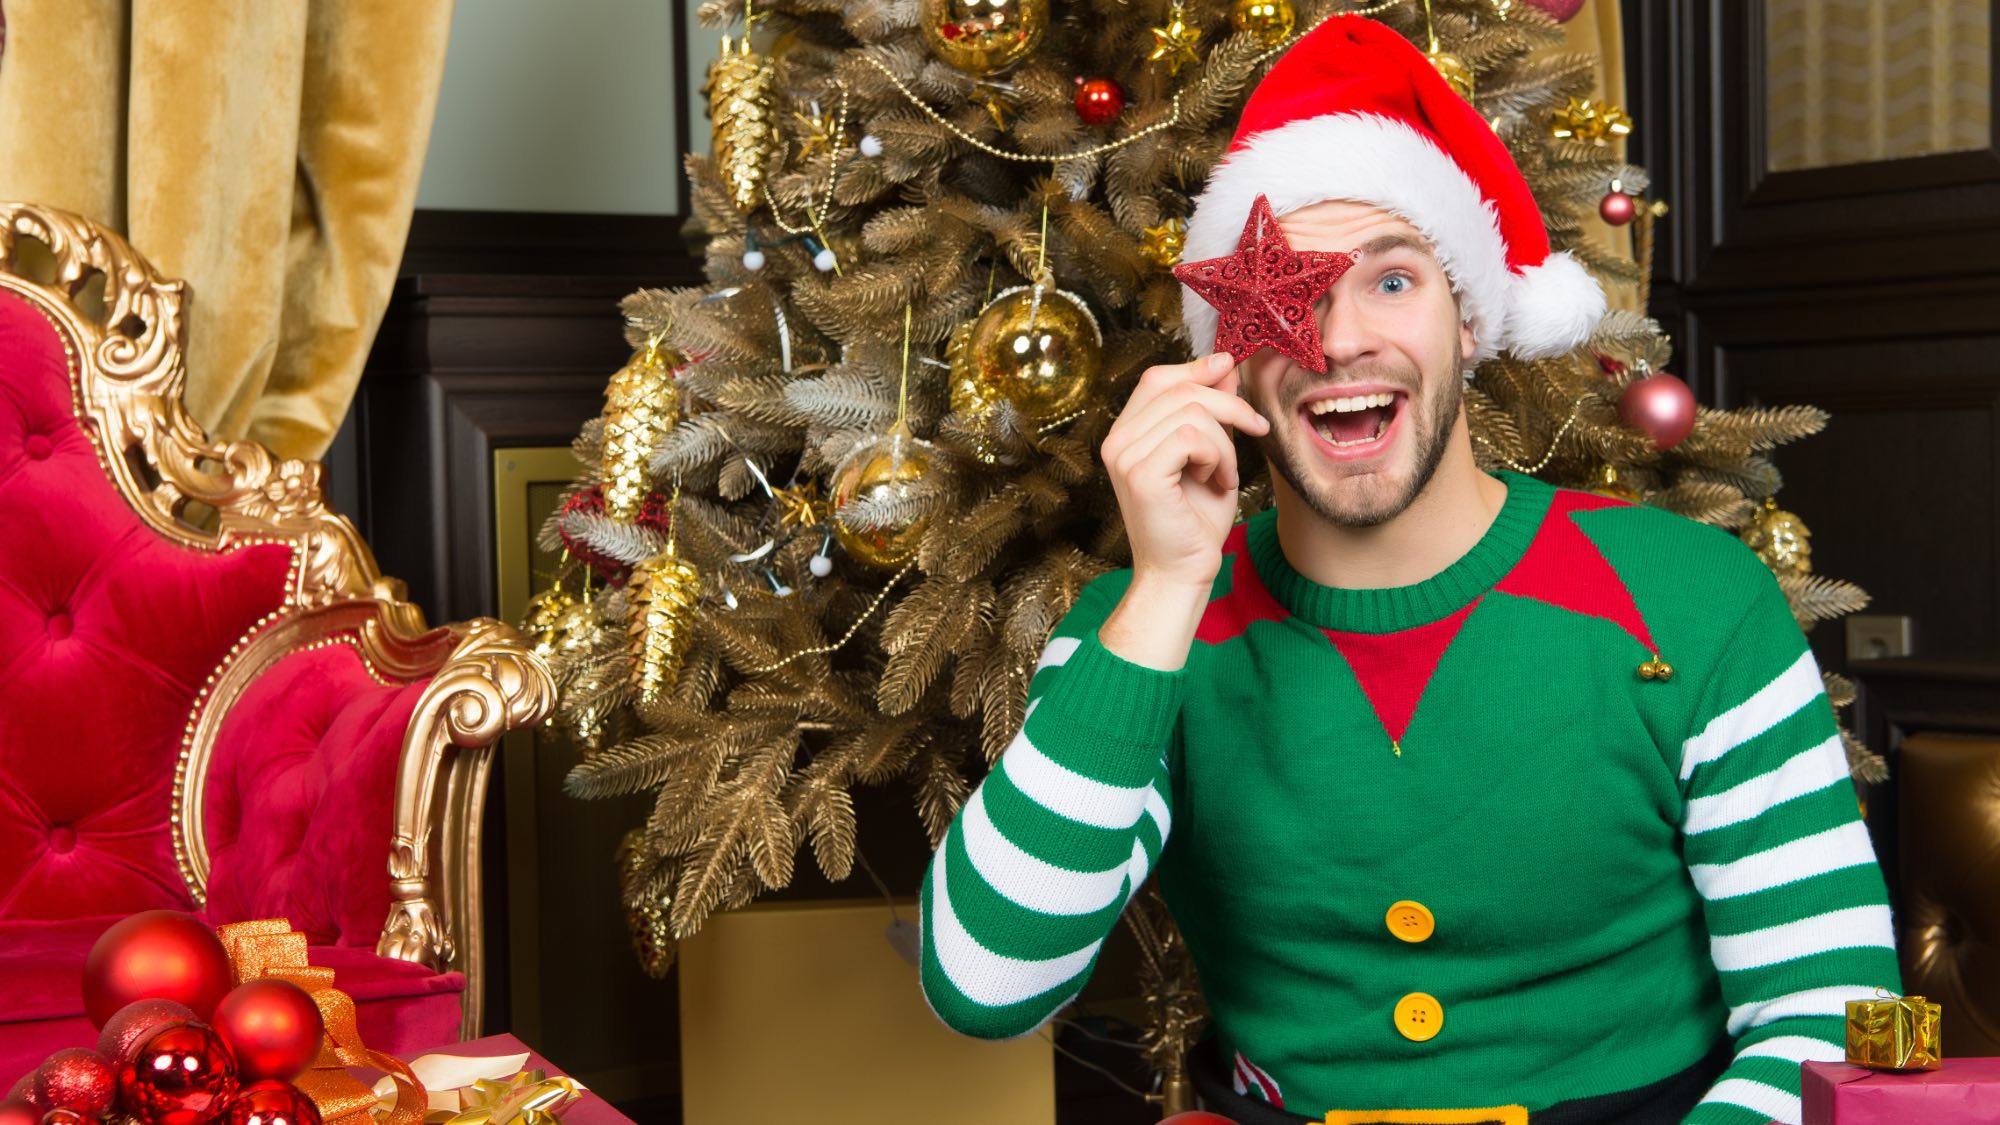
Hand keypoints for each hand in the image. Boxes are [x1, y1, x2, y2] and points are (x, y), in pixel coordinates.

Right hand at [1101, 352, 1268, 591]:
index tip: (1230, 369)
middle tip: (1256, 429)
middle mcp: (1117, 441)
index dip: (1197, 367)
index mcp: (1126, 433)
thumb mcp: (1211, 454)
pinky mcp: (1141, 475)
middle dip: (1229, 404)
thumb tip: (1223, 367)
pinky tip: (1218, 481)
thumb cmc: (1195, 520)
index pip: (1157, 378)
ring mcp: (1124, 457)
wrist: (1182, 572)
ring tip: (1226, 473)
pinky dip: (1219, 457)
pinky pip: (1192, 437)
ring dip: (1226, 442)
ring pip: (1192, 412)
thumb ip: (1212, 412)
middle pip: (1180, 389)